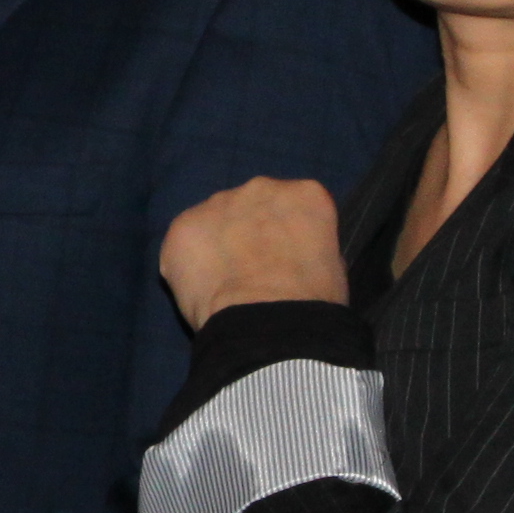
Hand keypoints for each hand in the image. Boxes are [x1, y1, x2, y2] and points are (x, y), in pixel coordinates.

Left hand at [158, 176, 348, 327]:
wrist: (267, 325)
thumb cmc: (311, 305)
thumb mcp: (331, 270)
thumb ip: (308, 248)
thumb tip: (292, 257)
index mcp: (306, 195)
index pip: (295, 208)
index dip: (286, 237)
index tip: (284, 263)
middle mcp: (261, 187)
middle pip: (251, 207)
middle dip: (248, 234)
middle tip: (250, 274)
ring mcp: (218, 203)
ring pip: (215, 221)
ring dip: (217, 246)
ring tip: (224, 287)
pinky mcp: (182, 226)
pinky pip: (183, 244)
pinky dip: (187, 265)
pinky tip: (202, 293)